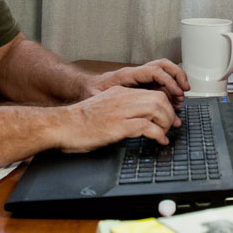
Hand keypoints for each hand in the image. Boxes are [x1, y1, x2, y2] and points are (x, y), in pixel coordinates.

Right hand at [56, 86, 179, 151]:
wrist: (61, 125)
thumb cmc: (79, 121)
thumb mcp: (103, 107)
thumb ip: (119, 108)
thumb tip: (136, 119)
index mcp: (120, 92)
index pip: (152, 92)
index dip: (165, 106)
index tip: (169, 117)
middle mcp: (123, 98)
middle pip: (159, 98)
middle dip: (170, 113)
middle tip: (171, 126)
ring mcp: (121, 111)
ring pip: (157, 109)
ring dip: (166, 123)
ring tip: (165, 134)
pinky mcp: (118, 126)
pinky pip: (148, 126)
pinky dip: (158, 134)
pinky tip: (159, 141)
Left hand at [86, 59, 188, 109]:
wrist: (86, 87)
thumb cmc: (92, 90)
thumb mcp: (97, 94)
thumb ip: (110, 98)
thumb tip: (120, 104)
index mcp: (128, 74)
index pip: (154, 71)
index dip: (168, 80)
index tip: (176, 92)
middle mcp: (136, 74)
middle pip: (163, 66)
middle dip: (177, 76)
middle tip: (185, 91)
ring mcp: (140, 79)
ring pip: (164, 74)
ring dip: (175, 85)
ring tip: (180, 101)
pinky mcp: (141, 86)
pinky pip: (159, 85)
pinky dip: (168, 92)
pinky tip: (171, 104)